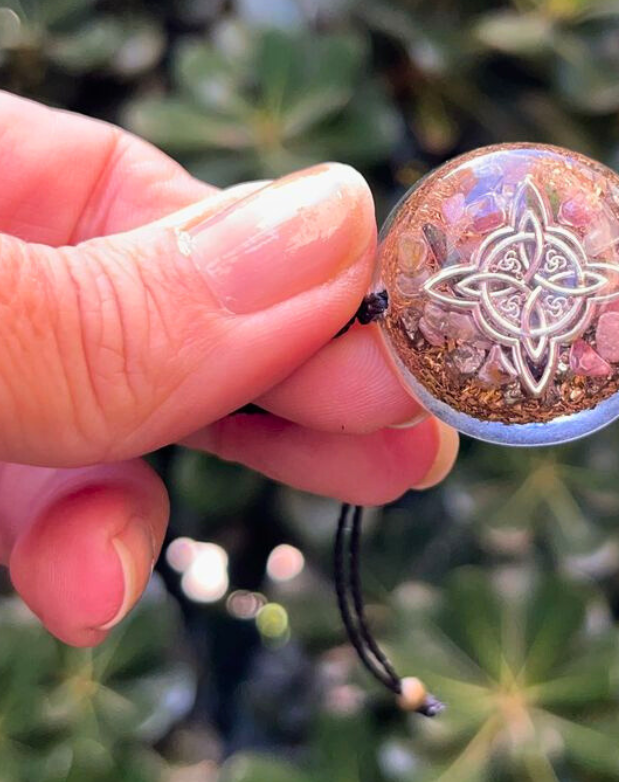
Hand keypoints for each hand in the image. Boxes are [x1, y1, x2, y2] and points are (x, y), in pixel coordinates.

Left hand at [0, 92, 456, 645]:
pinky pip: (33, 499)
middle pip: (167, 315)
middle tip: (417, 434)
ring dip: (222, 468)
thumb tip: (341, 230)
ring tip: (358, 486)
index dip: (294, 265)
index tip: (403, 343)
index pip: (153, 195)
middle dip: (297, 381)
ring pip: (112, 417)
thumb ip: (111, 301)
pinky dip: (83, 544)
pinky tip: (98, 586)